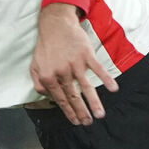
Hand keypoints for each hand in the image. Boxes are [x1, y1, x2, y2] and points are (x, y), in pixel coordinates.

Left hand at [30, 2, 118, 125]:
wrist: (55, 24)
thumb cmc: (46, 46)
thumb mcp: (35, 65)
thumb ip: (39, 83)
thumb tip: (47, 98)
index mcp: (48, 76)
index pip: (60, 99)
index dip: (68, 112)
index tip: (75, 122)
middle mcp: (61, 72)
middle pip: (73, 97)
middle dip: (81, 112)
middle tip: (88, 123)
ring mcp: (75, 64)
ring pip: (86, 87)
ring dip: (94, 103)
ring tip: (100, 115)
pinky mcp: (86, 55)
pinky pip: (98, 69)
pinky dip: (106, 79)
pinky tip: (113, 89)